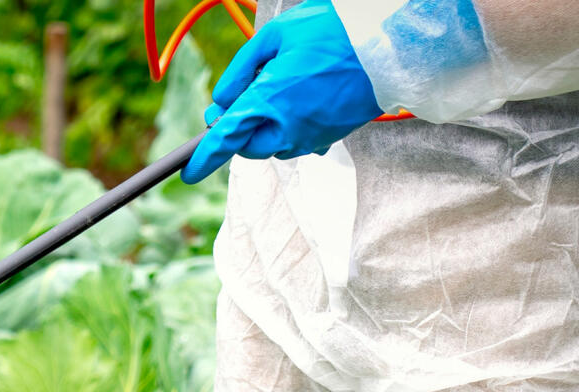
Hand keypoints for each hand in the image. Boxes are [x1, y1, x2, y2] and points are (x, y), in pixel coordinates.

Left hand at [182, 0, 383, 182]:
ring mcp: (312, 135)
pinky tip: (298, 103)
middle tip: (231, 106)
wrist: (389, 43)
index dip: (203, 158)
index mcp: (268, 100)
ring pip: (275, 147)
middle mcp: (288, 126)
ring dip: (265, 130)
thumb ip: (241, 70)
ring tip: (274, 92)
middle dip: (236, 133)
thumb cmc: (331, 30)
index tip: (188, 173)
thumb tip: (222, 100)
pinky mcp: (332, 136)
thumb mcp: (275, 35)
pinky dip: (290, 130)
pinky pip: (300, 143)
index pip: (225, 139)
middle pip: (248, 148)